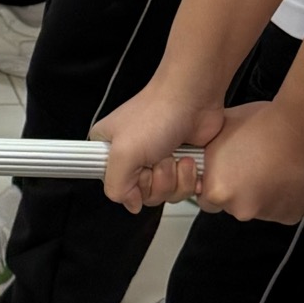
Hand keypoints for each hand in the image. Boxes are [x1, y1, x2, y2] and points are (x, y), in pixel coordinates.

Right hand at [96, 69, 220, 210]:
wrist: (193, 98)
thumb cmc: (157, 113)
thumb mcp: (124, 152)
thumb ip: (116, 186)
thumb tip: (131, 204)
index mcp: (110, 151)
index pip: (114, 188)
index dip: (130, 186)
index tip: (137, 170)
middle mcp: (133, 157)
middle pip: (143, 195)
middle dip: (157, 181)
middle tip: (159, 157)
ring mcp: (158, 161)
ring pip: (165, 194)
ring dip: (175, 178)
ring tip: (176, 154)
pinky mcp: (180, 163)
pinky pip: (184, 189)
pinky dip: (190, 178)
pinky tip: (190, 160)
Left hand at [196, 96, 303, 223]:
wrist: (303, 128)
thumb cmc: (265, 125)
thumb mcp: (221, 130)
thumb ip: (208, 153)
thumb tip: (201, 156)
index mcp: (218, 190)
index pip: (207, 198)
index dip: (217, 184)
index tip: (226, 174)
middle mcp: (240, 208)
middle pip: (234, 205)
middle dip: (241, 190)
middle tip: (252, 166)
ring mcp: (266, 214)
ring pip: (259, 207)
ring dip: (263, 193)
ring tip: (273, 167)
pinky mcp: (290, 216)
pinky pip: (282, 209)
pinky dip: (284, 197)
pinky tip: (286, 175)